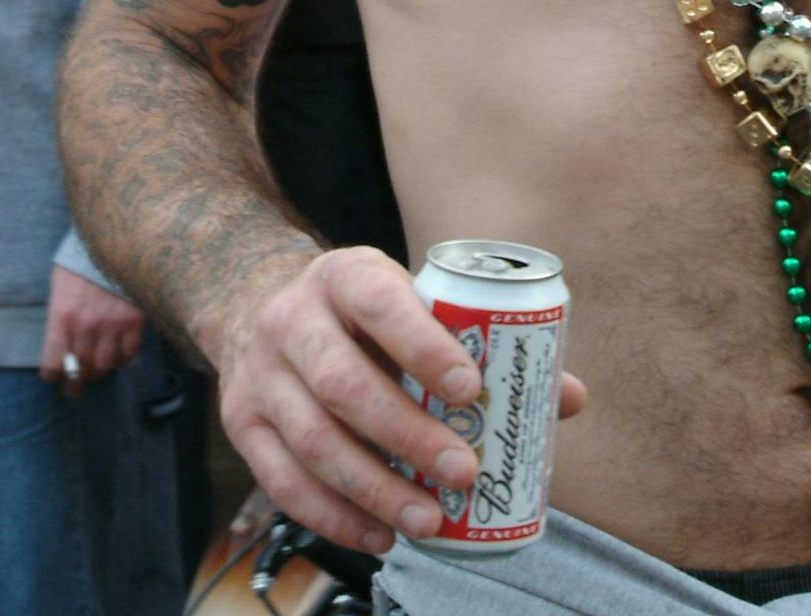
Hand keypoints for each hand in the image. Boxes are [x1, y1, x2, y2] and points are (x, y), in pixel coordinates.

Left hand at [41, 267, 142, 396]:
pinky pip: (128, 353)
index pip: (53, 364)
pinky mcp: (135, 320)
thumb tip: (62, 344)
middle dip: (75, 383)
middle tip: (74, 388)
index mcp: (62, 316)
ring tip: (97, 371)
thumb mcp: (60, 286)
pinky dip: (123, 359)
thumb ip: (59, 316)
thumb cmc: (82, 260)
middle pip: (78, 370)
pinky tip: (118, 355)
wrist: (115, 237)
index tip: (55, 376)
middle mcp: (86, 325)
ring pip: (104, 366)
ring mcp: (112, 324)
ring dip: (99, 371)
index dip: (53, 375)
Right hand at [211, 246, 589, 557]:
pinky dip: (333, 515)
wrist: (256, 299)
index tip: (471, 388)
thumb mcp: (410, 299)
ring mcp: (259, 373)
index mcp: (345, 276)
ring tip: (429, 520)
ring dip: (373, 489)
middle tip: (464, 471)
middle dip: (407, 435)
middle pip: (343, 384)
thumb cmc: (363, 311)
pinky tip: (379, 535)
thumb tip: (569, 398)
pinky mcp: (241, 421)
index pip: (380, 303)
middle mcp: (292, 319)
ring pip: (312, 439)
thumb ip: (482, 344)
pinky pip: (282, 479)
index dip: (423, 346)